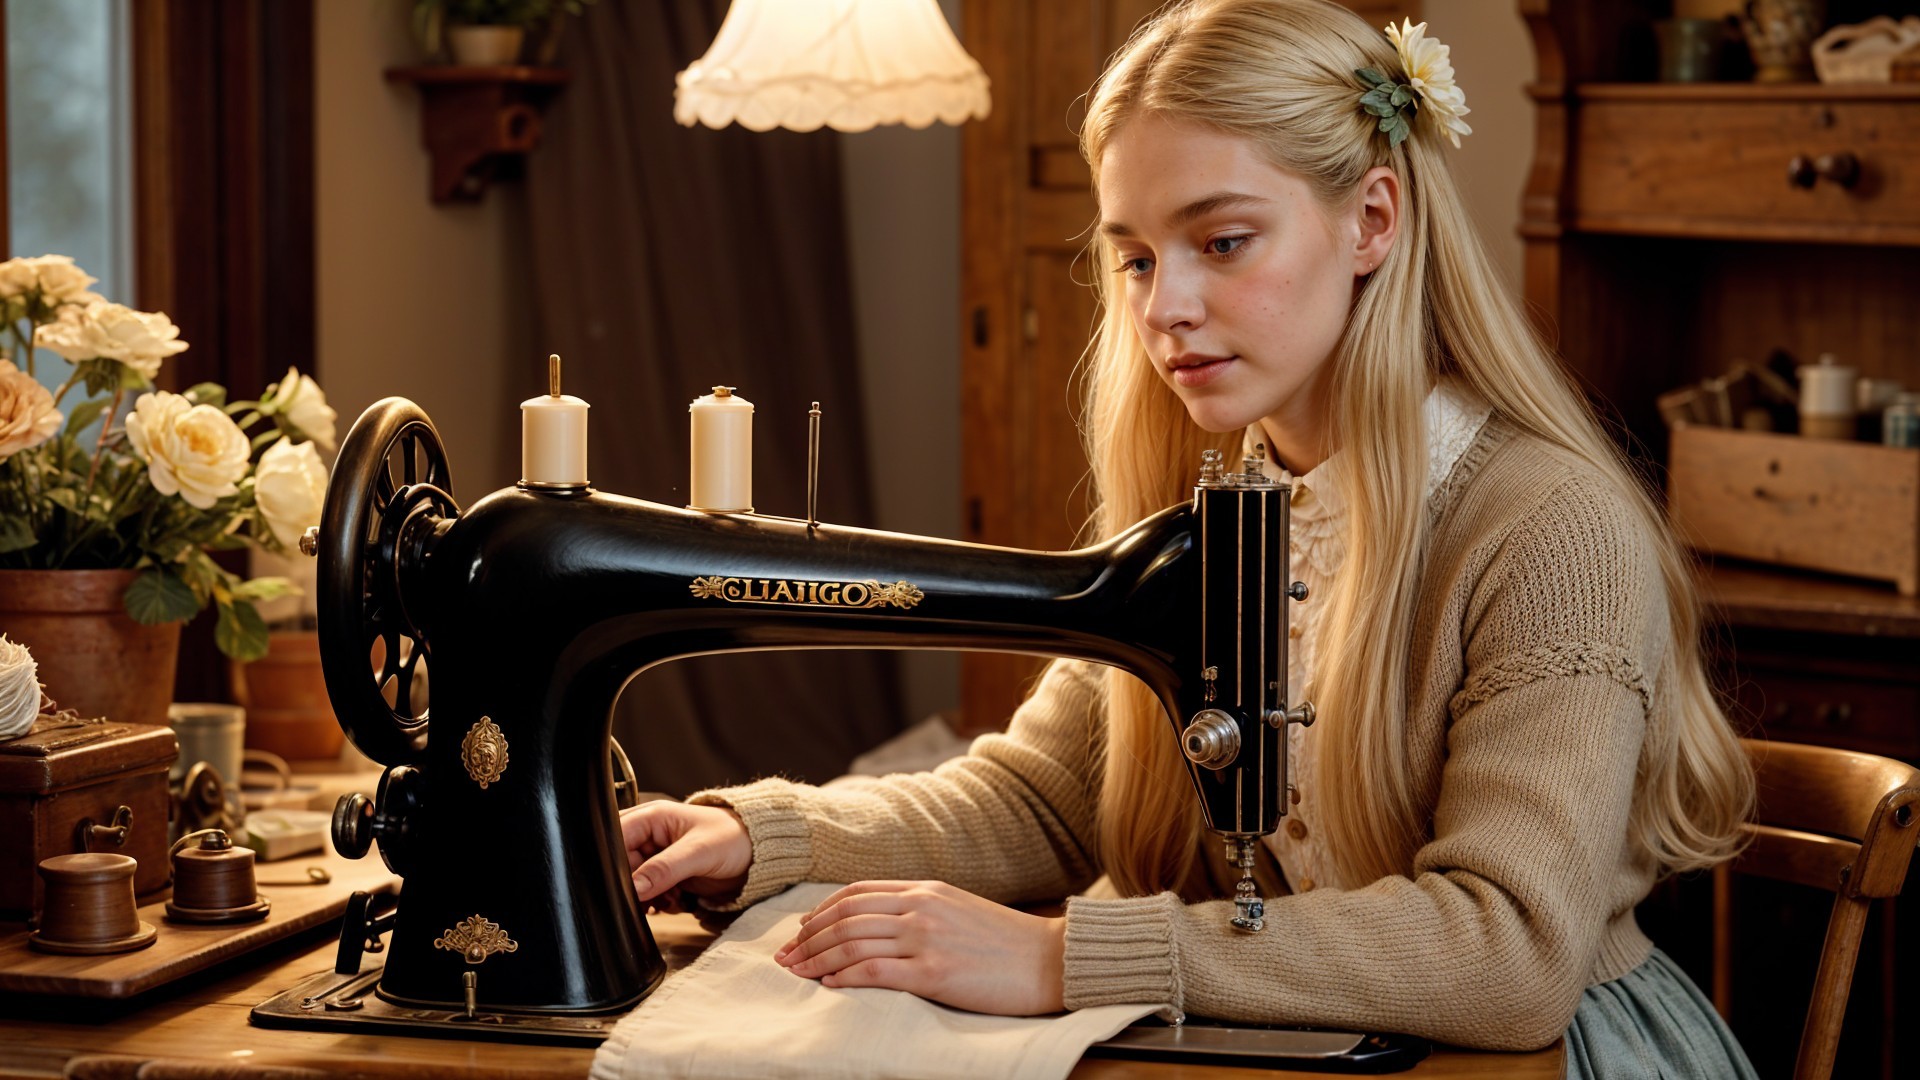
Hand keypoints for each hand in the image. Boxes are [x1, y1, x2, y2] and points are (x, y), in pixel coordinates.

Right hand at [620, 800, 750, 911]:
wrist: (756, 855)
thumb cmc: (733, 839)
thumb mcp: (698, 852)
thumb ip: (665, 868)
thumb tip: (634, 887)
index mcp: (652, 817)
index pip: (615, 837)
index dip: (614, 862)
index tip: (625, 885)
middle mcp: (649, 835)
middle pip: (620, 863)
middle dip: (633, 884)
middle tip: (649, 899)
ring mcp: (656, 856)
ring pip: (632, 881)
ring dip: (646, 896)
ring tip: (668, 899)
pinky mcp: (664, 874)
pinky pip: (647, 892)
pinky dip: (657, 901)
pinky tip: (674, 901)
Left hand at [773, 880, 1065, 1015]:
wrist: (1051, 960)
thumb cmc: (1008, 942)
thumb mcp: (959, 909)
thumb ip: (922, 909)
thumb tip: (883, 924)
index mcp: (926, 889)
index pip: (857, 893)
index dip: (821, 911)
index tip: (800, 930)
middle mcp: (921, 908)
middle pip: (846, 917)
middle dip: (808, 938)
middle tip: (784, 957)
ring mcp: (926, 938)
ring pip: (853, 943)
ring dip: (817, 958)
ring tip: (796, 973)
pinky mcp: (934, 972)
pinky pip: (876, 972)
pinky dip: (845, 977)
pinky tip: (828, 985)